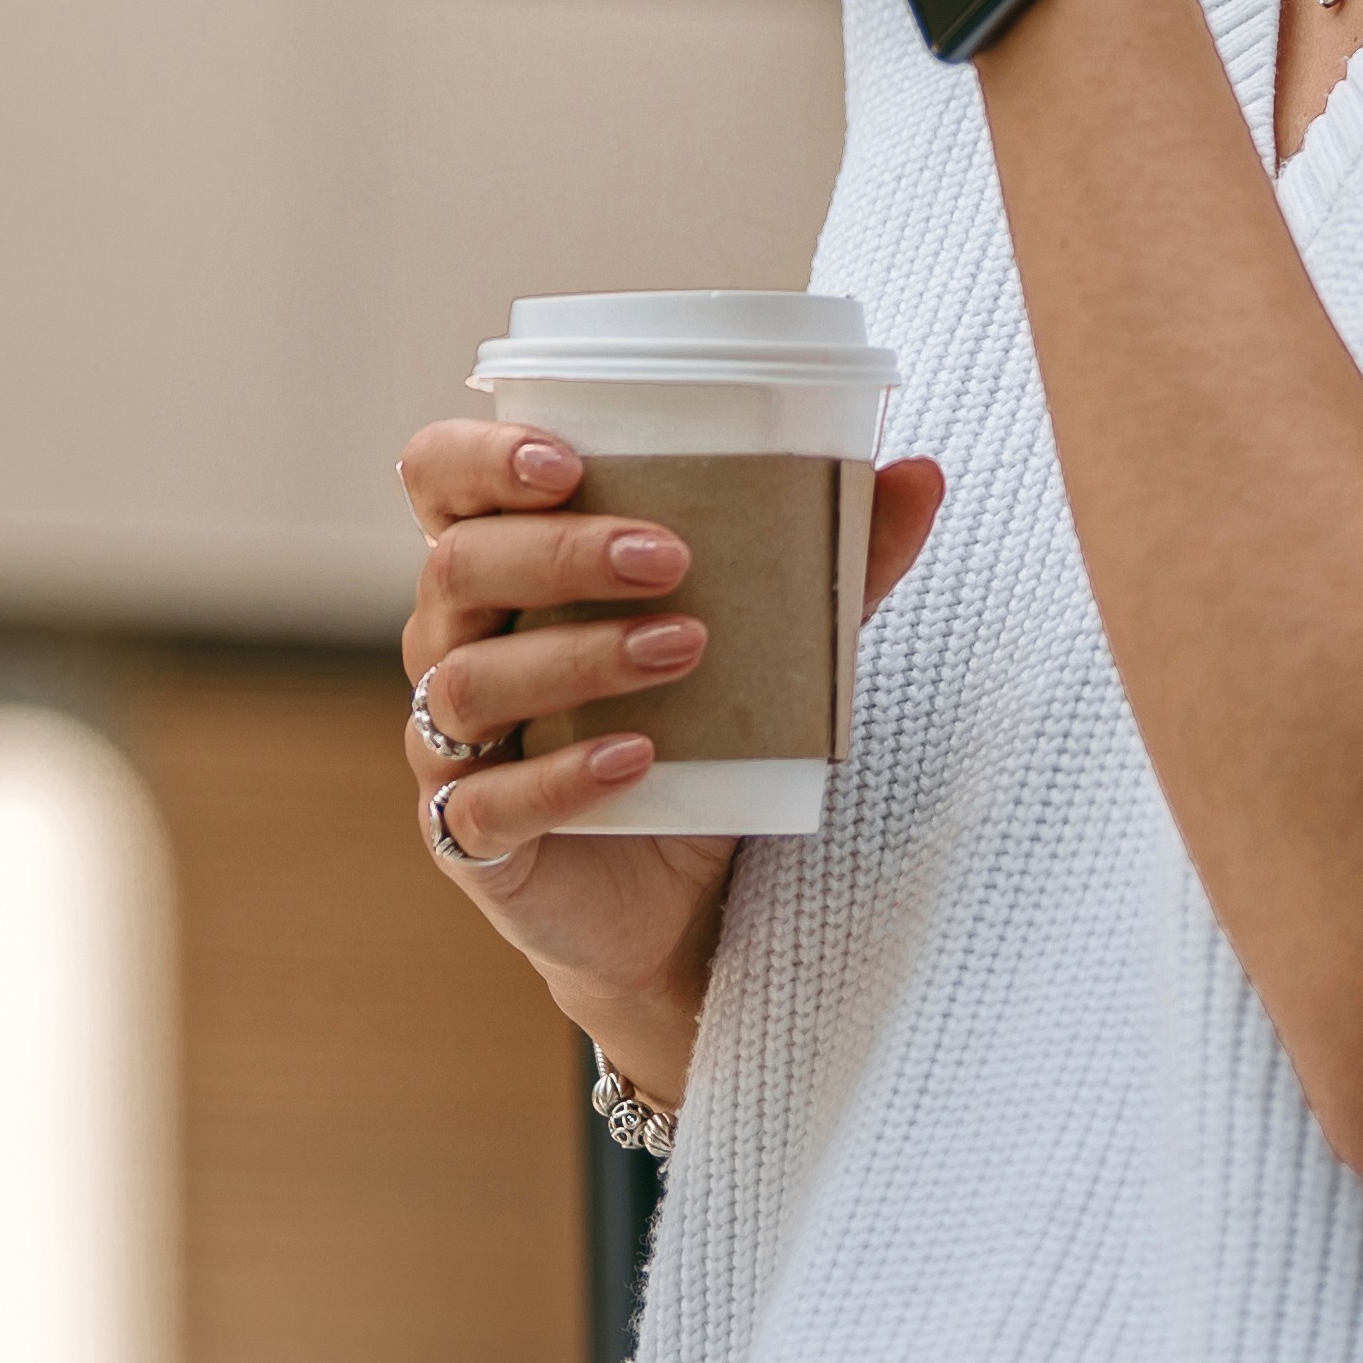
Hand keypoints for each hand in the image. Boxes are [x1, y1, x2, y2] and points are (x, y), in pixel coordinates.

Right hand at [399, 414, 952, 1101]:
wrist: (679, 905)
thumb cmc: (699, 737)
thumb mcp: (770, 646)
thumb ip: (834, 564)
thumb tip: (924, 474)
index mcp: (501, 569)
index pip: (438, 479)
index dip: (478, 457)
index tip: (567, 458)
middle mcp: (455, 642)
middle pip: (459, 567)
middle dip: (563, 551)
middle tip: (672, 558)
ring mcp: (449, 745)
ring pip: (472, 678)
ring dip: (580, 654)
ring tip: (686, 649)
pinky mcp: (468, 839)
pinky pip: (487, 804)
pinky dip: (563, 777)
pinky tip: (638, 758)